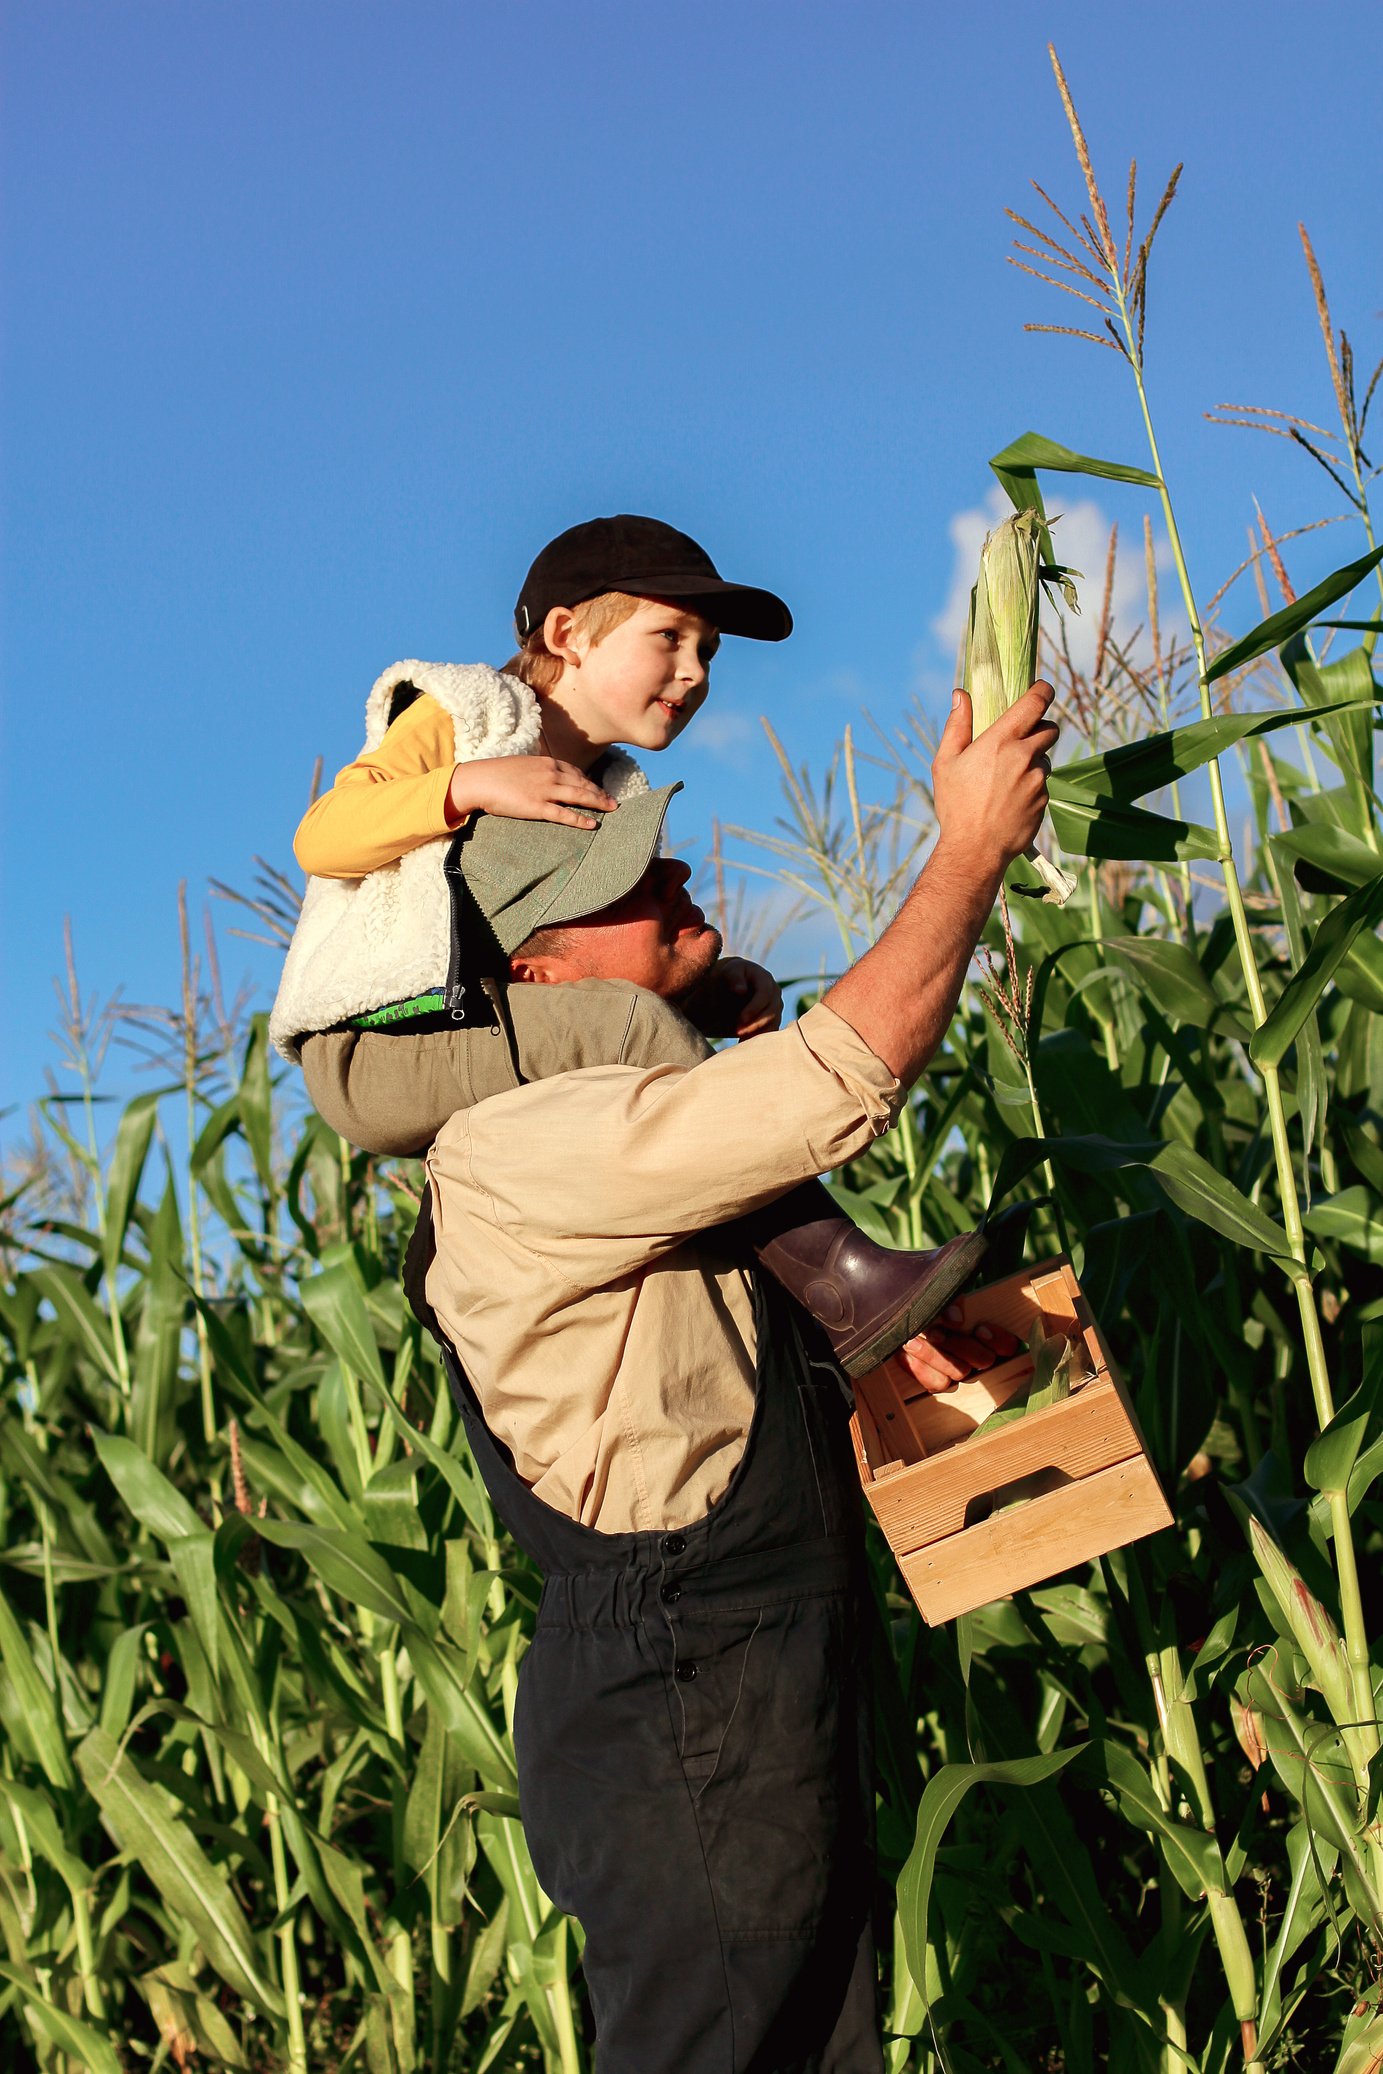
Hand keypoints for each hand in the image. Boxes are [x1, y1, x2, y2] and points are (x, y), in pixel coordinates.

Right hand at [446, 755, 618, 829]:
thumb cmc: (496, 773)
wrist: (479, 780)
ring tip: (611, 809)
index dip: (588, 781)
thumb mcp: (521, 765)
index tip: (597, 788)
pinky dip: (580, 819)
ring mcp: (545, 790)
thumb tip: (541, 778)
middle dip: (599, 792)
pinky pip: (564, 814)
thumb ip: (536, 771)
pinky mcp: (537, 807)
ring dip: (598, 802)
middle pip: (582, 783)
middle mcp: (550, 774)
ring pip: (579, 796)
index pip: (575, 771)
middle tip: (613, 801)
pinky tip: (593, 824)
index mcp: (546, 763)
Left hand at [720, 957, 782, 1038]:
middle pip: (772, 1011)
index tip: (740, 1020)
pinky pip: (770, 1032)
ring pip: (773, 1024)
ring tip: (740, 1040)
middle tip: (738, 1032)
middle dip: (755, 1023)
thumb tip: (740, 990)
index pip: (765, 994)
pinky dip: (758, 1039)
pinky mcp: (772, 1020)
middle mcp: (774, 993)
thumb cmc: (726, 978)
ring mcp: (775, 1007)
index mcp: (764, 978)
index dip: (754, 1008)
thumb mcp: (728, 973)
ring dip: (757, 1033)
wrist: (727, 988)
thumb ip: (734, 978)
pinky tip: (744, 1043)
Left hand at [885, 1306, 1022, 1394]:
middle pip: (984, 1359)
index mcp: (984, 1332)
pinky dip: (921, 1368)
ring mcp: (957, 1369)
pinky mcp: (938, 1381)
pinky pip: (938, 1384)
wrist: (894, 1316)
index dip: (997, 1340)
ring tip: (912, 1341)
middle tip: (936, 1333)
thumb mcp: (938, 1297)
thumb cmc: (922, 1305)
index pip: (1007, 1345)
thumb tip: (956, 1319)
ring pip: (959, 1372)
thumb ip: (951, 1303)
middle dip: (960, 1345)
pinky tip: (906, 1353)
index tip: (978, 1329)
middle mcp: (975, 1353)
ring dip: (934, 1355)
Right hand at [931, 683, 1058, 876]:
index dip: (1043, 690)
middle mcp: (1025, 757)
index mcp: (1001, 741)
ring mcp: (1038, 780)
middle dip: (1040, 729)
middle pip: (1050, 729)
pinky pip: (1043, 786)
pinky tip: (1010, 801)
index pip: (1035, 703)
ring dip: (1033, 762)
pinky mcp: (1044, 801)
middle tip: (1021, 739)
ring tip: (1006, 780)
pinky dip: (1031, 787)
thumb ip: (956, 725)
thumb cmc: (956, 805)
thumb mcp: (945, 763)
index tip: (1042, 688)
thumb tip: (961, 695)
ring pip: (1045, 760)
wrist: (975, 850)